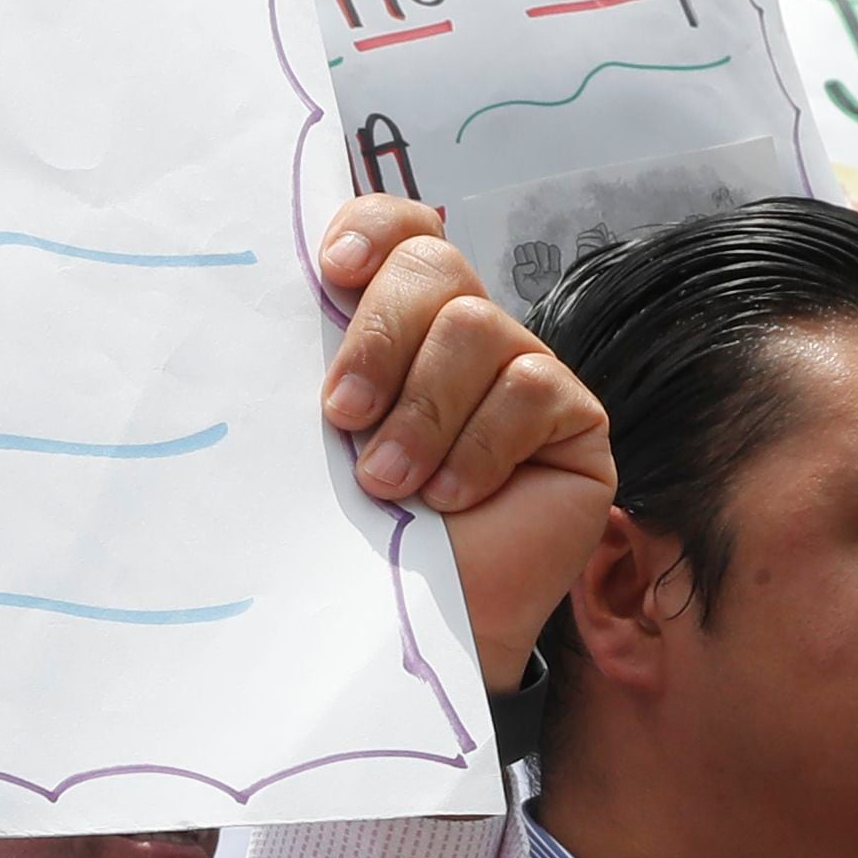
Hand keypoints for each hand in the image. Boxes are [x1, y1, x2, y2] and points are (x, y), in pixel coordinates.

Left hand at [314, 196, 614, 689]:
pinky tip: (453, 500)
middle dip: (378, 337)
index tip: (330, 269)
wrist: (402, 630)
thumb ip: (320, 361)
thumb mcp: (319, 437)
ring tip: (389, 485)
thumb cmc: (348, 537)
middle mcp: (460, 333)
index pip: (400, 229)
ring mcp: (522, 371)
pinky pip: (529, 389)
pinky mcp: (573, 419)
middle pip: (433, 263)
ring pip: (476, 325)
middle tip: (342, 416)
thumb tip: (284, 287)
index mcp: (393, 322)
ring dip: (422, 412)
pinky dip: (480, 447)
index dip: (372, 227)